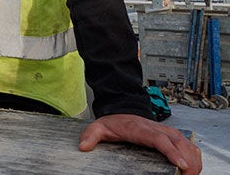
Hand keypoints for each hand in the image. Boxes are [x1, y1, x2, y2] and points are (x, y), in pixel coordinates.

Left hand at [79, 114, 200, 173]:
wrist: (123, 109)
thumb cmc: (114, 122)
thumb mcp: (98, 127)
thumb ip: (90, 136)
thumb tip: (83, 146)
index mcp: (142, 129)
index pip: (160, 140)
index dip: (172, 152)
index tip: (181, 164)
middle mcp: (159, 130)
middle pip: (180, 144)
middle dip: (188, 161)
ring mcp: (168, 133)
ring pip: (188, 145)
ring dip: (194, 160)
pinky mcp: (173, 137)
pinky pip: (189, 146)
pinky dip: (195, 156)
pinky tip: (194, 168)